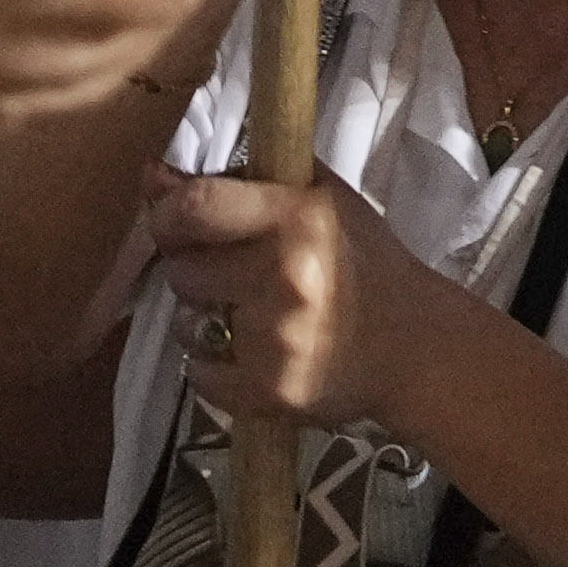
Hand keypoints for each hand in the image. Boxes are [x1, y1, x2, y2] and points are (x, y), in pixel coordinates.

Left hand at [141, 166, 448, 434]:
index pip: (194, 207)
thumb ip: (239, 177)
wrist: (413, 344)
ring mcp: (273, 339)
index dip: (166, 213)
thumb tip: (154, 175)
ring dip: (203, 317)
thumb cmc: (362, 259)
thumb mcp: (317, 198)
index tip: (171, 221)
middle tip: (230, 272)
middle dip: (194, 267)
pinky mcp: (269, 391)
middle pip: (182, 267)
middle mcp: (282, 277)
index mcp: (296, 218)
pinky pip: (199, 373)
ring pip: (186, 322)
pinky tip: (251, 354)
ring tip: (247, 314)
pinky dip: (214, 366)